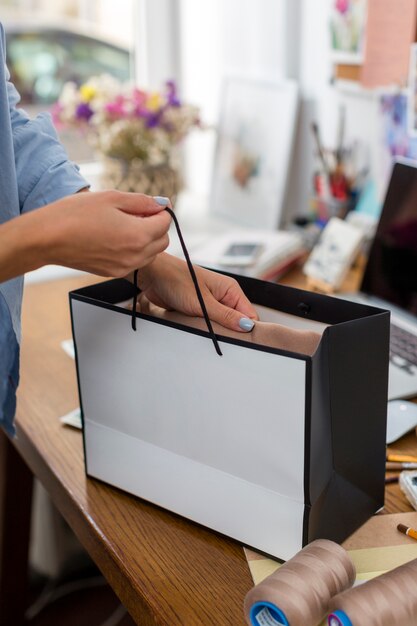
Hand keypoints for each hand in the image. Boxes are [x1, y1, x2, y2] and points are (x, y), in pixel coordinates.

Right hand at [16, 190, 171, 277]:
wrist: (47, 238)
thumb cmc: (75, 215)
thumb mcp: (112, 198)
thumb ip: (142, 202)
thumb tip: (161, 204)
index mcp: (138, 235)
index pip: (166, 222)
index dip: (159, 210)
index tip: (148, 205)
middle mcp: (135, 255)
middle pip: (163, 240)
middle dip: (155, 226)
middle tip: (135, 214)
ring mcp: (124, 267)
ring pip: (151, 253)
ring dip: (146, 239)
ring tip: (122, 225)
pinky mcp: (113, 273)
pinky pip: (135, 261)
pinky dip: (133, 250)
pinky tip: (113, 237)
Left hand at [137, 253, 258, 331]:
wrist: (153, 276)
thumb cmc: (177, 280)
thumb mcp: (203, 302)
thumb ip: (225, 316)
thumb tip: (246, 326)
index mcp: (230, 290)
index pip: (249, 314)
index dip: (248, 328)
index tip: (242, 342)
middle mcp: (223, 296)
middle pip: (237, 321)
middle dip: (231, 332)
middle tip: (223, 342)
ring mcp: (211, 304)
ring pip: (222, 324)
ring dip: (216, 332)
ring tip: (209, 336)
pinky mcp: (199, 310)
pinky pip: (209, 324)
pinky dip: (205, 330)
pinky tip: (200, 333)